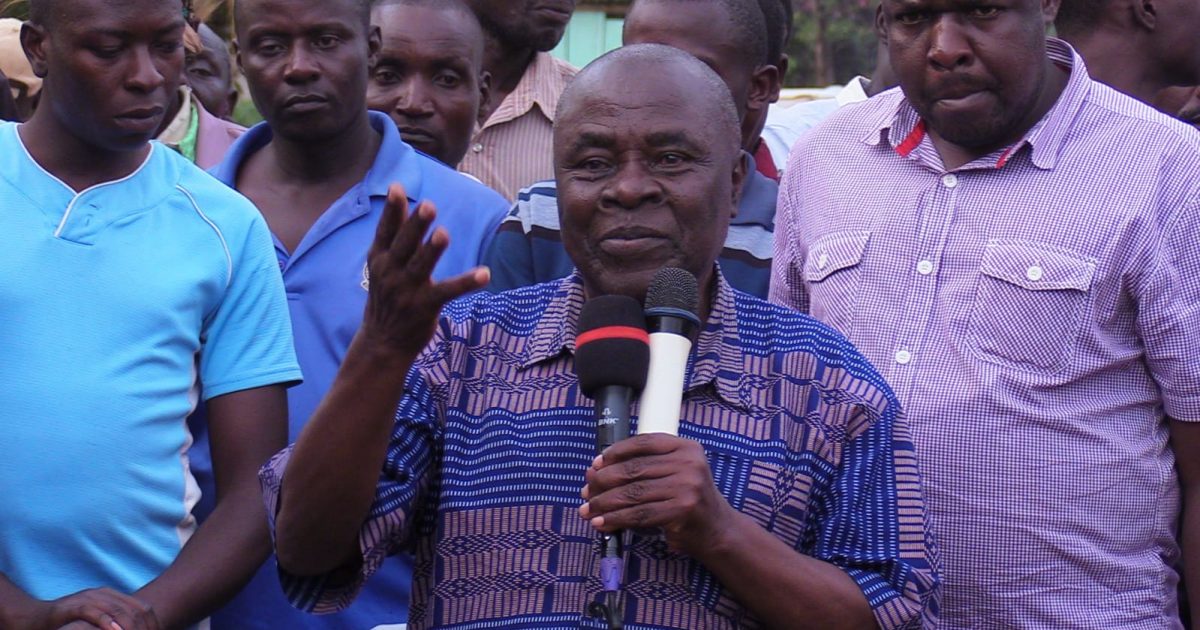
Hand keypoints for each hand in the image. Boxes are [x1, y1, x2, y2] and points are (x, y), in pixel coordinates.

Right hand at [28, 588, 158, 629]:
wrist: (37, 618)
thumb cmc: (71, 623)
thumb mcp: (99, 621)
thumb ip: (117, 622)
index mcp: (114, 596)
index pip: (143, 608)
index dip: (153, 624)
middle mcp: (104, 594)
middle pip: (134, 609)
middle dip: (144, 626)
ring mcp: (89, 598)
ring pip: (117, 609)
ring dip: (129, 625)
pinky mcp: (73, 606)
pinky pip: (93, 612)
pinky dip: (106, 622)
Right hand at [359, 184, 489, 362]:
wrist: (382, 341)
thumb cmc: (387, 294)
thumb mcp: (383, 263)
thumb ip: (393, 229)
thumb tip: (396, 190)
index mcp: (380, 259)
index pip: (385, 231)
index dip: (392, 210)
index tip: (397, 188)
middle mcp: (391, 273)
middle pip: (405, 245)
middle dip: (415, 226)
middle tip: (428, 206)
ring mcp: (407, 291)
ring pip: (422, 267)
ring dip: (433, 251)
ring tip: (443, 234)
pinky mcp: (426, 306)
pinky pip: (449, 291)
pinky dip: (467, 282)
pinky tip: (485, 273)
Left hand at [579, 434, 738, 557]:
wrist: (717, 530)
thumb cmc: (687, 500)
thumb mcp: (674, 474)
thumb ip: (644, 468)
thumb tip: (596, 471)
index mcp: (686, 447)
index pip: (643, 443)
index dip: (615, 452)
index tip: (595, 464)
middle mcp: (689, 463)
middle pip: (634, 469)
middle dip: (603, 481)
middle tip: (586, 491)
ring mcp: (687, 486)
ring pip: (633, 493)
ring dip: (604, 502)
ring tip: (588, 510)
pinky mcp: (681, 510)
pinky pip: (639, 514)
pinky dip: (616, 519)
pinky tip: (602, 523)